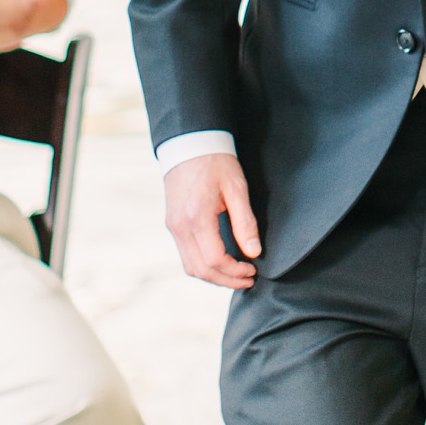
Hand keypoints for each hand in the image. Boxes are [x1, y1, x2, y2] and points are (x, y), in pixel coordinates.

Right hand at [164, 153, 261, 288]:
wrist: (190, 144)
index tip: (252, 269)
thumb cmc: (216, 162)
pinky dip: (202, 265)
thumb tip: (253, 252)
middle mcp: (180, 226)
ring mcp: (173, 226)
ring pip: (190, 266)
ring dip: (213, 276)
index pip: (214, 260)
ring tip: (235, 275)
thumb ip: (245, 222)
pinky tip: (219, 262)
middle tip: (247, 279)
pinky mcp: (172, 224)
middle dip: (225, 280)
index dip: (235, 272)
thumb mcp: (237, 188)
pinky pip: (185, 255)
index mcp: (197, 218)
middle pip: (200, 269)